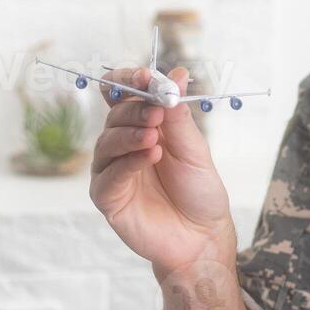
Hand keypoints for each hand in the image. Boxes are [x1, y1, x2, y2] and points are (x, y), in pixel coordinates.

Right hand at [88, 66, 236, 277]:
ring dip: (130, 135)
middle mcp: (122, 144)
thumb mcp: (194, 148)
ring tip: (154, 138)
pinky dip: (128, 163)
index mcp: (143, 126)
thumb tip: (175, 74)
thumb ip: (178, 115)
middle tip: (157, 112)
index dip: (128, 81)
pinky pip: (109, 175)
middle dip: (135, 109)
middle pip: (115, 115)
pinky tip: (149, 157)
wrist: (202, 236)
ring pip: (107, 143)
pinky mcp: (107, 197)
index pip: (122, 94)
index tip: (145, 76)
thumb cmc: (198, 191)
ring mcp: (112, 170)